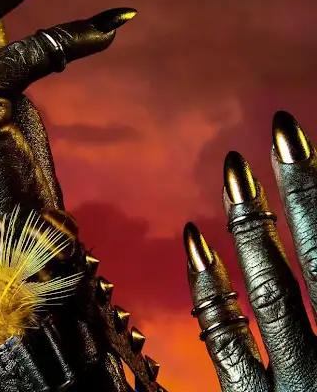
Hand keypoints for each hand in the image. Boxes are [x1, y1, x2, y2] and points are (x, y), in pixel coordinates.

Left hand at [184, 111, 316, 390]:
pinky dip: (209, 288)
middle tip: (282, 132)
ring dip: (253, 227)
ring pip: (274, 294)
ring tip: (234, 170)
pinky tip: (193, 239)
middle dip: (305, 193)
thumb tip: (311, 260)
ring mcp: (296, 387)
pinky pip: (225, 341)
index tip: (301, 141)